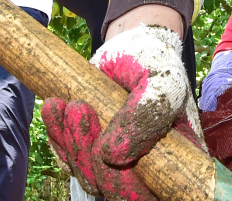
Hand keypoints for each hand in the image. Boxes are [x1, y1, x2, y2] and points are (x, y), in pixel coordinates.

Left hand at [43, 25, 200, 200]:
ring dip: (72, 141)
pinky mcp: (91, 152)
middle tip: (80, 108)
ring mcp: (117, 163)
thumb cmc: (155, 61)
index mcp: (176, 159)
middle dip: (91, 156)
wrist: (131, 45)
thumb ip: (146, 116)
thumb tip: (112, 157)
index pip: (154, 194)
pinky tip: (55, 107)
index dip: (132, 188)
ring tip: (69, 102)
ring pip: (89, 178)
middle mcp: (147, 169)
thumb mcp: (160, 80)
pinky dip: (58, 135)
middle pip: (116, 192)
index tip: (110, 155)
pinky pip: (69, 160)